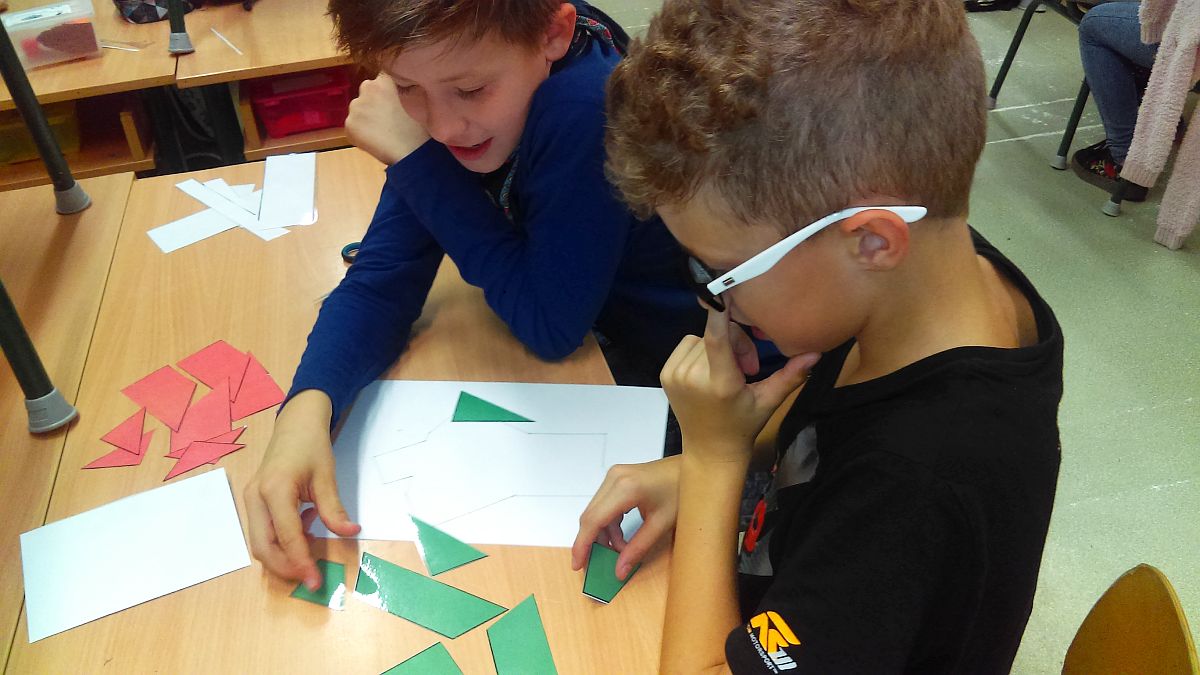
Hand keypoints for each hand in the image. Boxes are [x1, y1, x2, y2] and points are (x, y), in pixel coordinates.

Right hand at [244, 390, 359, 590]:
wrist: (295, 422)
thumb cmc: (311, 445)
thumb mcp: (327, 476)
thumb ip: (334, 509)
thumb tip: (350, 533)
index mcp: (275, 490)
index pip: (286, 537)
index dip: (301, 563)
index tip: (315, 582)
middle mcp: (255, 498)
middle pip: (263, 548)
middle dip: (286, 568)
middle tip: (312, 577)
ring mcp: (250, 501)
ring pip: (259, 543)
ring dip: (283, 556)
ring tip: (311, 550)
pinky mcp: (253, 502)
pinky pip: (262, 532)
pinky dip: (281, 542)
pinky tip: (304, 530)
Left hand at [345, 75, 429, 165]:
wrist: (409, 153)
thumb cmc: (418, 129)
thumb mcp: (415, 102)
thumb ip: (401, 93)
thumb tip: (394, 94)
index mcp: (385, 81)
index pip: (381, 77)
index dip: (386, 89)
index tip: (392, 99)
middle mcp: (367, 89)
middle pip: (366, 90)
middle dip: (373, 100)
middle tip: (386, 117)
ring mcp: (355, 107)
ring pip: (358, 109)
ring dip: (365, 116)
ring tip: (380, 131)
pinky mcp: (349, 125)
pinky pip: (353, 126)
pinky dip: (360, 132)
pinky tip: (373, 140)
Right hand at [572, 456, 680, 579]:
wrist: (693, 468)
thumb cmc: (683, 492)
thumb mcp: (661, 524)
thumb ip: (638, 548)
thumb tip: (619, 571)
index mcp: (625, 488)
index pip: (594, 520)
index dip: (583, 544)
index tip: (578, 565)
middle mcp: (614, 478)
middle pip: (590, 515)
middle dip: (590, 542)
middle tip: (594, 564)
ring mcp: (614, 476)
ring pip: (596, 511)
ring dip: (602, 534)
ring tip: (618, 552)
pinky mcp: (617, 478)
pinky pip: (604, 505)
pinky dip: (609, 524)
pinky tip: (620, 539)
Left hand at [662, 308, 820, 464]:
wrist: (710, 450)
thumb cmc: (743, 425)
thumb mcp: (769, 401)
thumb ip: (791, 375)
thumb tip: (817, 352)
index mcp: (720, 384)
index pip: (716, 338)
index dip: (719, 312)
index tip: (724, 290)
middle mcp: (693, 378)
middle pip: (717, 335)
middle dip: (736, 344)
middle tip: (747, 369)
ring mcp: (675, 376)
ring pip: (701, 337)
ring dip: (718, 348)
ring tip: (729, 372)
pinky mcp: (665, 374)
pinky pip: (686, 345)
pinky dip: (700, 351)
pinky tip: (710, 371)